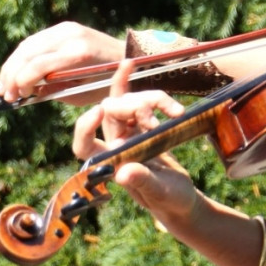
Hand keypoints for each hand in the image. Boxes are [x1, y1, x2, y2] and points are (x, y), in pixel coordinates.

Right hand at [0, 22, 125, 103]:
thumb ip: (54, 91)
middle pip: (28, 53)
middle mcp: (70, 36)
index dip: (21, 82)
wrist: (129, 54)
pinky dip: (23, 56)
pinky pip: (36, 41)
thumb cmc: (109, 81)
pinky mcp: (65, 27)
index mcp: (78, 55)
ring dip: (12, 65)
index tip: (14, 97)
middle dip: (11, 74)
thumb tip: (26, 91)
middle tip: (3, 93)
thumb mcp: (83, 94)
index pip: (38, 65)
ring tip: (4, 85)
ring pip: (28, 45)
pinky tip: (16, 71)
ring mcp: (67, 28)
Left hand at [72, 62, 197, 234]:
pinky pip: (132, 101)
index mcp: (110, 165)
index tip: (100, 110)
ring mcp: (126, 135)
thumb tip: (123, 173)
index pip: (83, 146)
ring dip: (150, 101)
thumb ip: (142, 182)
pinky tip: (130, 65)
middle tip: (156, 118)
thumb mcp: (160, 192)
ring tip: (175, 111)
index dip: (85, 127)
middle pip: (110, 115)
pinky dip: (131, 84)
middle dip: (134, 108)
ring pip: (126, 105)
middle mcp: (113, 147)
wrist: (182, 198)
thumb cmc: (169, 201)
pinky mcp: (140, 126)